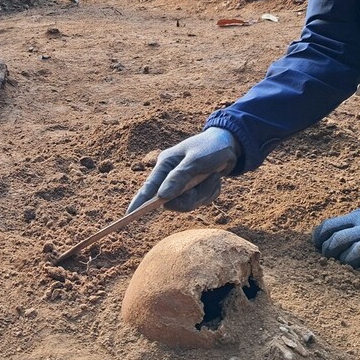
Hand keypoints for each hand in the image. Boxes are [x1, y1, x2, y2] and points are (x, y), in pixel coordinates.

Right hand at [126, 127, 240, 213]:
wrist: (230, 144)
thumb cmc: (210, 147)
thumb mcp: (195, 160)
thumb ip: (178, 178)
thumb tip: (161, 197)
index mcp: (165, 164)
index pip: (149, 187)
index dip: (140, 201)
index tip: (130, 215)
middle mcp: (171, 176)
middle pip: (172, 201)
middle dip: (192, 196)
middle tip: (206, 181)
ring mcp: (183, 184)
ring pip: (189, 203)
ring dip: (205, 192)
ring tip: (214, 175)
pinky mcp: (195, 189)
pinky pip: (201, 201)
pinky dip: (211, 192)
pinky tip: (216, 178)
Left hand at [312, 203, 359, 273]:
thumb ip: (347, 224)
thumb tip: (322, 237)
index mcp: (358, 217)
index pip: (329, 226)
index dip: (320, 239)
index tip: (320, 248)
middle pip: (340, 240)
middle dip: (331, 253)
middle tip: (332, 260)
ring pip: (358, 251)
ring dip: (349, 261)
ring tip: (350, 266)